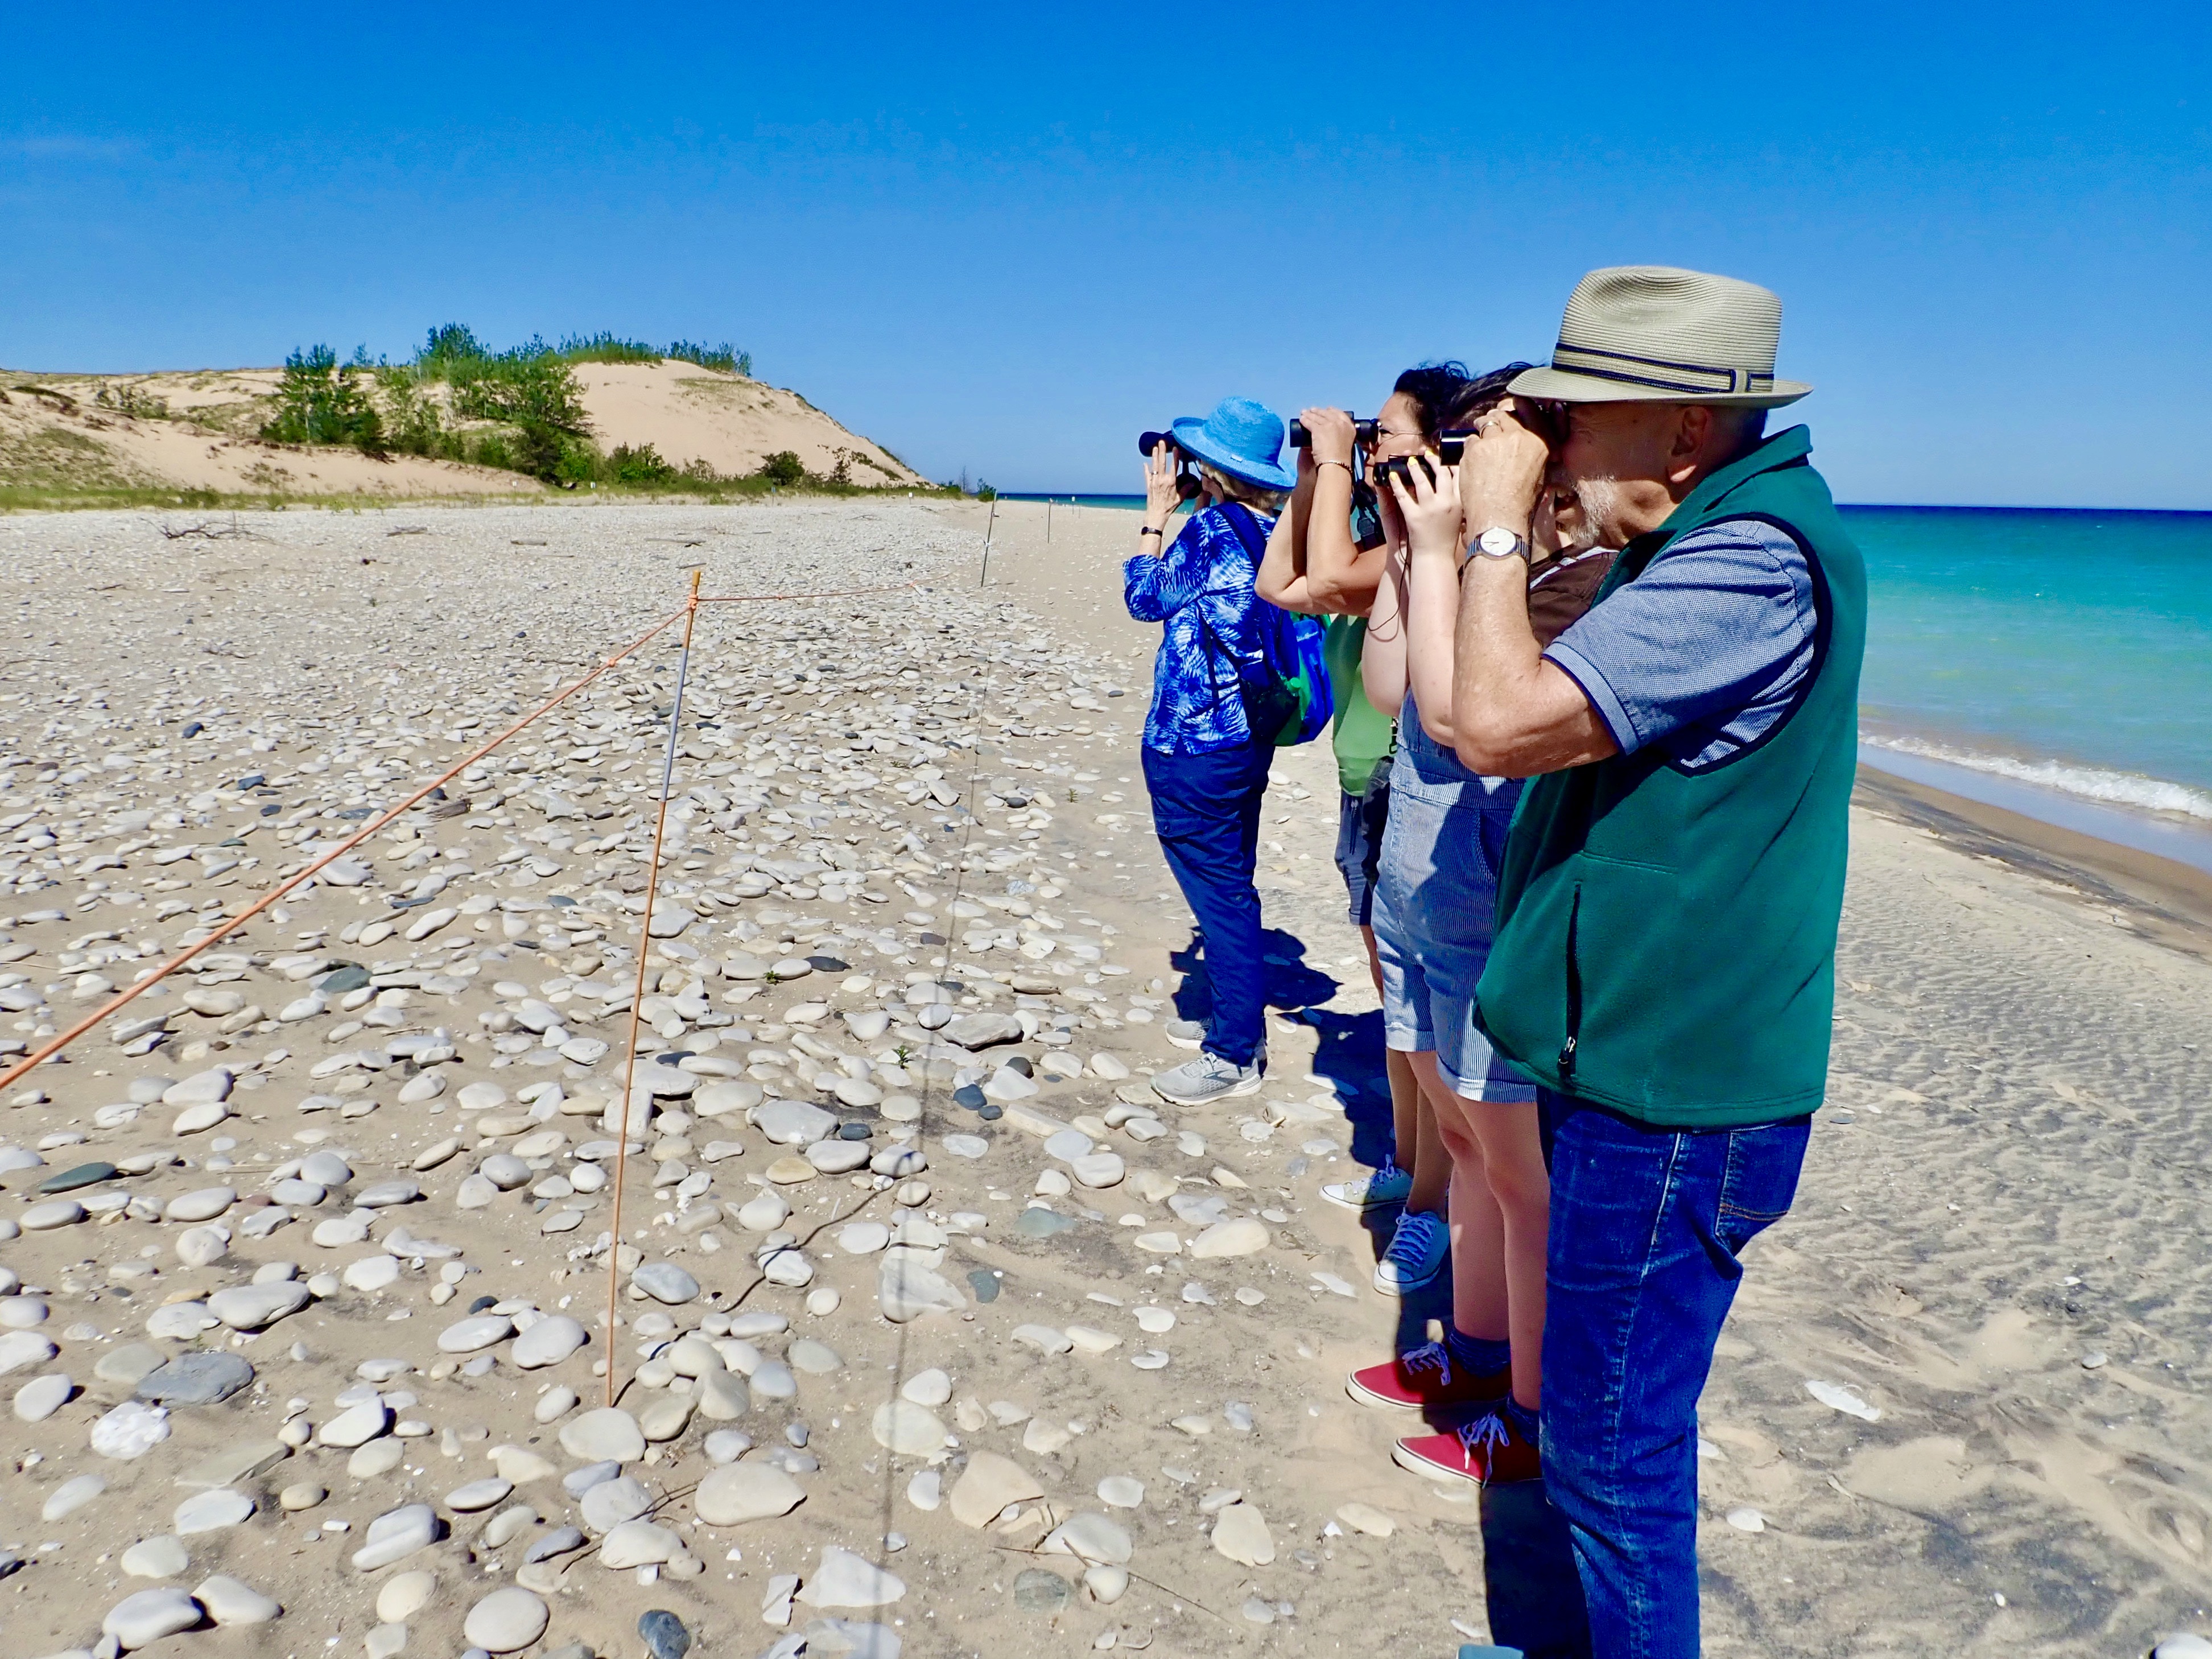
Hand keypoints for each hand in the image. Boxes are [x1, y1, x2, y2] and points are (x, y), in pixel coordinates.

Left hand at [1143, 440, 1180, 525]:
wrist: (1156, 514)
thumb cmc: (1168, 507)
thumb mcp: (1179, 498)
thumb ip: (1186, 489)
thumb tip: (1193, 483)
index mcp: (1171, 482)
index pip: (1174, 466)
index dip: (1175, 456)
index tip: (1175, 448)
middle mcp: (1162, 480)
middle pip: (1162, 462)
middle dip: (1162, 451)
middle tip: (1162, 442)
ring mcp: (1154, 481)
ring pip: (1154, 466)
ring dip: (1154, 456)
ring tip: (1154, 447)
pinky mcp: (1148, 485)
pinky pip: (1147, 475)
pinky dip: (1146, 469)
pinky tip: (1145, 463)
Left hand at [1298, 407, 1355, 468]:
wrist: (1336, 465)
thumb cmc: (1341, 460)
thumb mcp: (1346, 444)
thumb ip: (1341, 438)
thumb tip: (1331, 436)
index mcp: (1350, 428)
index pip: (1340, 414)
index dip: (1332, 411)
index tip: (1327, 410)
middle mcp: (1341, 424)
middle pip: (1327, 414)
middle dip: (1319, 411)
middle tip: (1312, 410)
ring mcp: (1330, 425)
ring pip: (1317, 417)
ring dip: (1309, 414)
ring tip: (1304, 413)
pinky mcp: (1319, 429)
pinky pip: (1309, 422)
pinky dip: (1304, 420)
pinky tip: (1301, 419)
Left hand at [1387, 453, 1462, 562]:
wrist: (1435, 558)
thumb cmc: (1446, 539)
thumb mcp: (1457, 518)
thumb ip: (1455, 500)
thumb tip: (1453, 482)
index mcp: (1458, 503)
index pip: (1458, 476)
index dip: (1450, 463)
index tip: (1444, 455)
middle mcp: (1446, 504)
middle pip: (1441, 475)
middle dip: (1433, 461)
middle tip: (1426, 453)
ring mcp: (1429, 510)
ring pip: (1422, 482)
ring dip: (1415, 468)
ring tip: (1409, 460)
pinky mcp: (1414, 517)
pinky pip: (1403, 496)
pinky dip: (1397, 485)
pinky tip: (1392, 477)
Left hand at [1457, 397, 1550, 540]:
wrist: (1500, 518)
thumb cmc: (1521, 504)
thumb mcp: (1539, 474)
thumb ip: (1533, 452)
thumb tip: (1525, 444)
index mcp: (1539, 442)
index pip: (1530, 410)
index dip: (1519, 404)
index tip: (1512, 403)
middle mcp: (1518, 436)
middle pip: (1503, 415)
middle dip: (1495, 418)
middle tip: (1489, 425)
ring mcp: (1495, 441)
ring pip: (1484, 424)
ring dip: (1480, 429)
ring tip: (1479, 442)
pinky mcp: (1474, 448)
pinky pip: (1470, 439)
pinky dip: (1469, 447)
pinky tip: (1471, 460)